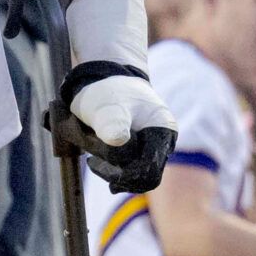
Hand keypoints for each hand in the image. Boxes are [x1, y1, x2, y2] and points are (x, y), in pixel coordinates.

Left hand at [65, 66, 176, 193]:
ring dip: (110, 167)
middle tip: (92, 162)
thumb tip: (118, 141)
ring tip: (92, 148)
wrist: (104, 79)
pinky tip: (96, 154)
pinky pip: (128, 167)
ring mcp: (153, 145)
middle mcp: (163, 141)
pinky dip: (110, 163)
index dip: (123, 175)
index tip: (94, 164)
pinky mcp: (141, 148)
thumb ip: (111, 123)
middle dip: (115, 172)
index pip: (149, 171)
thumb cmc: (105, 91)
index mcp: (163, 131)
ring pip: (133, 173)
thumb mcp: (105, 105)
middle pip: (142, 177)